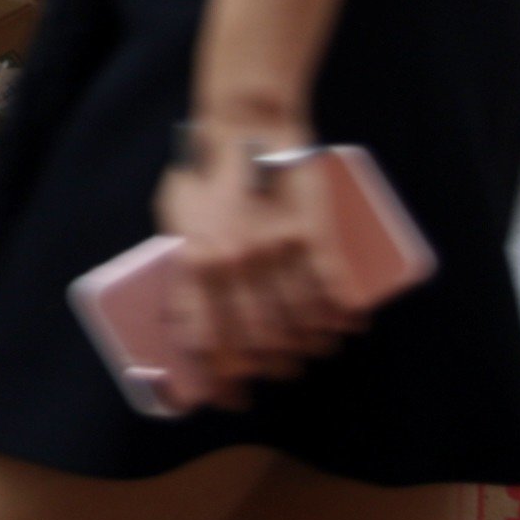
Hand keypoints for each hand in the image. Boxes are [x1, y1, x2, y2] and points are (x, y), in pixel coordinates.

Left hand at [151, 125, 367, 407]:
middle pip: (259, 341)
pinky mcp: (314, 232)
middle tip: (280, 370)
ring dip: (311, 347)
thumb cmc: (203, 171)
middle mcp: (236, 262)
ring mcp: (278, 249)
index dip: (220, 380)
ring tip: (313, 350)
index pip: (208, 341)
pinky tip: (346, 326)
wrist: (246, 121)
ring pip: (301, 322)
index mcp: (194, 261)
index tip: (231, 397)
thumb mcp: (173, 214)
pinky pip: (333, 289)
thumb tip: (186, 308)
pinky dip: (342, 316)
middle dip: (271, 367)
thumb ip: (181, 258)